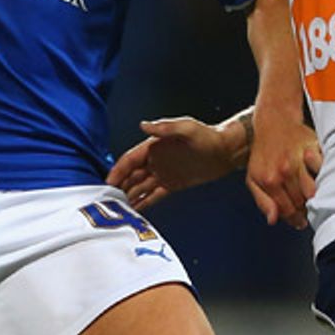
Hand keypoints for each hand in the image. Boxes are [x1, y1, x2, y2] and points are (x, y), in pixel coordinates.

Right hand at [107, 117, 240, 212]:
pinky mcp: (173, 184)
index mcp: (154, 145)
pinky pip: (154, 195)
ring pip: (140, 186)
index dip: (118, 170)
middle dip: (120, 186)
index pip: (130, 160)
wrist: (226, 150)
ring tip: (118, 208)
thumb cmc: (208, 135)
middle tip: (108, 200)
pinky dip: (144, 202)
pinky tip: (135, 209)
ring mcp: (163, 172)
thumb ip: (165, 127)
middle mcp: (156, 160)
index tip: (109, 182)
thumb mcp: (187, 128)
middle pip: (132, 175)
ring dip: (130, 196)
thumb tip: (144, 125)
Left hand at [245, 115, 319, 229]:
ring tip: (316, 200)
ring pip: (314, 190)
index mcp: (269, 180)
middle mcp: (284, 171)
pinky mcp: (312, 149)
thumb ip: (262, 201)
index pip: (286, 210)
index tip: (300, 222)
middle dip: (305, 211)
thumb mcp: (253, 178)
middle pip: (301, 203)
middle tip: (309, 211)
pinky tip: (322, 181)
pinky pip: (323, 171)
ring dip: (316, 198)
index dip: (294, 219)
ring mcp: (299, 160)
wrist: (272, 122)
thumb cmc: (263, 153)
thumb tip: (273, 220)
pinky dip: (324, 179)